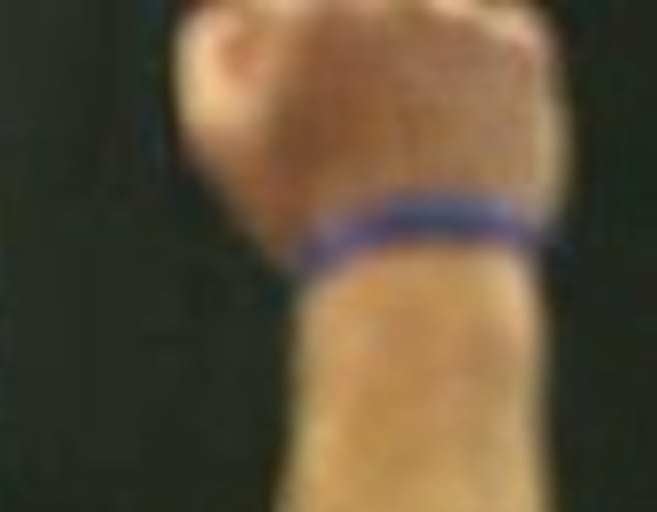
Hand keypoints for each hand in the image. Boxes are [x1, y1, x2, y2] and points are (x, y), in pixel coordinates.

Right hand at [178, 0, 568, 267]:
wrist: (418, 267)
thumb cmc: (305, 209)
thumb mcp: (223, 142)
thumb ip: (209, 60)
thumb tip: (225, 19)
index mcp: (313, 12)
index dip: (256, 22)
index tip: (249, 36)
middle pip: (354, 5)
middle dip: (335, 43)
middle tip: (332, 100)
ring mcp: (467, 18)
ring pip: (422, 12)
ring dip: (400, 50)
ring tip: (390, 124)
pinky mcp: (521, 50)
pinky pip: (483, 38)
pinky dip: (458, 75)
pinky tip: (436, 133)